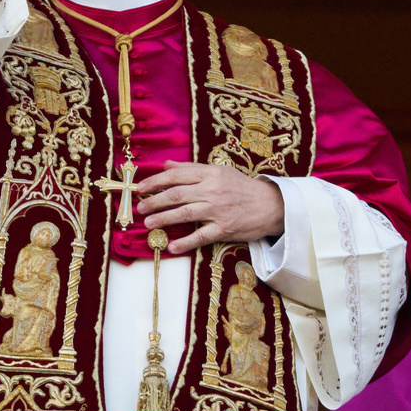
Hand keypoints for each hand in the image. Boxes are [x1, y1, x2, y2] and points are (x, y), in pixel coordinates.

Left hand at [136, 160, 284, 254]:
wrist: (271, 205)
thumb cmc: (242, 186)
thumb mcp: (219, 171)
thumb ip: (191, 168)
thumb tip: (167, 164)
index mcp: (210, 174)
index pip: (177, 175)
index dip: (156, 181)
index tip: (141, 187)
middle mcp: (212, 190)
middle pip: (177, 195)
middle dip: (155, 201)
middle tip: (140, 207)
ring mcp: (218, 210)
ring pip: (185, 214)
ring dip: (164, 219)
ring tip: (148, 223)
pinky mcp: (224, 228)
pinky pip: (201, 236)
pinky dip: (185, 242)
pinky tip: (172, 246)